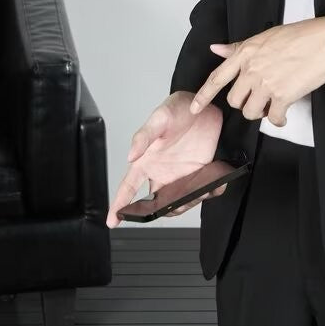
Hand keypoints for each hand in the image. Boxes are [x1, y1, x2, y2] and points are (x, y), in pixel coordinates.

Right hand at [106, 91, 223, 227]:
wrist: (206, 105)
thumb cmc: (178, 108)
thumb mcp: (159, 118)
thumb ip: (144, 136)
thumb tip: (130, 155)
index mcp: (146, 161)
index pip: (128, 186)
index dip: (119, 204)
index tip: (112, 220)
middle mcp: (162, 172)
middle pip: (156, 202)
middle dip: (161, 211)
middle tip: (171, 207)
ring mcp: (182, 174)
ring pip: (179, 201)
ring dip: (186, 204)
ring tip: (194, 195)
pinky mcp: (201, 173)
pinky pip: (203, 190)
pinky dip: (208, 193)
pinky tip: (212, 187)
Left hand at [189, 16, 324, 126]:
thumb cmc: (301, 35)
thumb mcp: (265, 36)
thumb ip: (239, 47)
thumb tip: (217, 49)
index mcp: (245, 53)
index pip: (217, 78)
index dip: (204, 96)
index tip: (195, 108)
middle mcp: (252, 69)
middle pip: (234, 100)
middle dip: (245, 103)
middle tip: (259, 98)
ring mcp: (266, 84)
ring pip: (251, 112)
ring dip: (261, 112)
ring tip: (273, 104)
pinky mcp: (283, 96)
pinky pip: (273, 118)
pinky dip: (279, 120)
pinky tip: (284, 115)